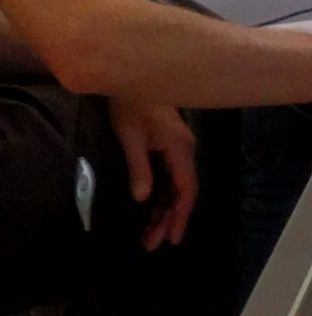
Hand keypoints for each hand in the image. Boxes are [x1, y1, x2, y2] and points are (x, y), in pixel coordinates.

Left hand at [107, 98, 196, 250]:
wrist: (130, 72)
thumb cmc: (128, 101)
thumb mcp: (129, 135)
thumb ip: (139, 167)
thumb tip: (142, 199)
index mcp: (180, 149)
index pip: (185, 190)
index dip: (180, 216)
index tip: (172, 239)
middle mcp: (185, 150)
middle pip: (181, 192)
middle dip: (168, 219)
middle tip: (152, 243)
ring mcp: (178, 146)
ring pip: (176, 186)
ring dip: (164, 209)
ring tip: (150, 233)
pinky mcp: (168, 142)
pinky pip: (170, 175)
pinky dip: (162, 194)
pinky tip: (153, 208)